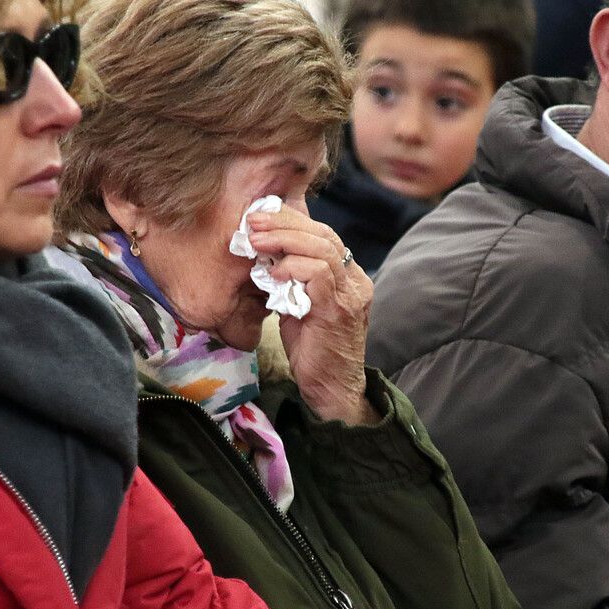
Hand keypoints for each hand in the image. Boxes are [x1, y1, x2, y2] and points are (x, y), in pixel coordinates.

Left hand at [246, 207, 379, 424]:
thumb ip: (293, 281)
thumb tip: (266, 256)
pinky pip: (319, 275)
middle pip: (324, 235)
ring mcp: (351, 295)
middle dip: (285, 223)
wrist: (332, 390)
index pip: (324, 235)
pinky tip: (272, 272)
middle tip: (254, 221)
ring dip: (284, 240)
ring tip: (256, 241)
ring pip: (322, 249)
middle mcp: (355, 281)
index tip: (261, 218)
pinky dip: (293, 267)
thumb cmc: (313, 351)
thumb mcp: (301, 307)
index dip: (292, 222)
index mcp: (349, 277)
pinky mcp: (338, 310)